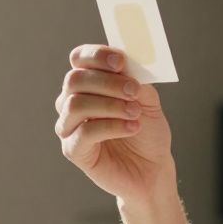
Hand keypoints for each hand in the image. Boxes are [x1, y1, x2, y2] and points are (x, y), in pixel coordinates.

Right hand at [56, 44, 172, 200]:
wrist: (153, 167)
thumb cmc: (147, 132)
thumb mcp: (148, 100)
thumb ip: (137, 81)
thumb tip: (128, 64)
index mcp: (89, 83)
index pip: (79, 59)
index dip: (96, 56)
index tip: (120, 62)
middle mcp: (72, 101)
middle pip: (75, 80)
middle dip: (107, 82)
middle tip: (133, 91)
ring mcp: (69, 126)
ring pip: (75, 105)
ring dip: (109, 105)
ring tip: (134, 113)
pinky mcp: (73, 150)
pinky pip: (83, 132)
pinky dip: (111, 126)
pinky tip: (132, 127)